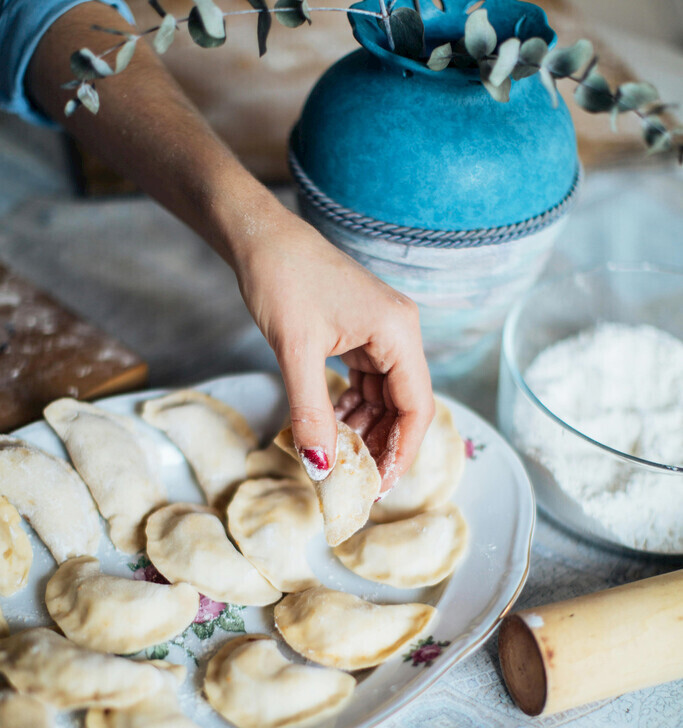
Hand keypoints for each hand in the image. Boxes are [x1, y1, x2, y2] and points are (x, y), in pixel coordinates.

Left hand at [236, 203, 433, 491]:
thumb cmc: (281, 280)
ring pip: (385, 399)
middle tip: (357, 482)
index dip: (402, 452)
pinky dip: (351, 410)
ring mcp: (382, 334)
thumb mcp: (295, 352)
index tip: (378, 486)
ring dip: (364, 430)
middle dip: (382, 446)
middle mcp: (399, 333)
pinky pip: (367, 384)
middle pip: (405, 406)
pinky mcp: (362, 335)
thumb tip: (321, 468)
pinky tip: (331, 428)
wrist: (260, 236)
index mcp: (399, 332)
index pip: (417, 407)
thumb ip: (311, 413)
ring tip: (338, 460)